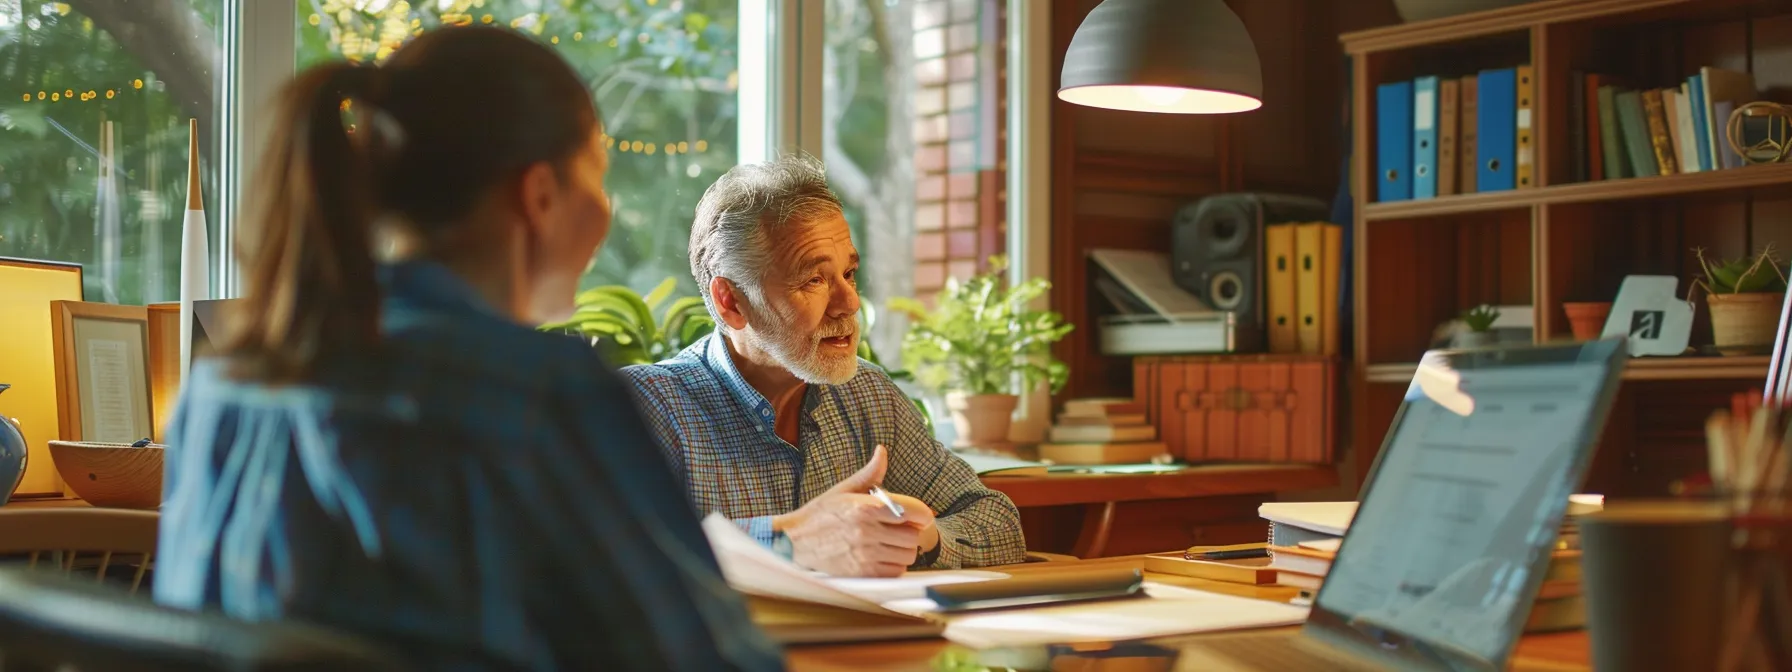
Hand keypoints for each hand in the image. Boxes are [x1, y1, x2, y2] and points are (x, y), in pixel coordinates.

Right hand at [776, 446, 935, 576]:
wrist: (794, 542)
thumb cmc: (821, 514)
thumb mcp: (844, 489)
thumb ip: (870, 473)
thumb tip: (882, 451)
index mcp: (866, 507)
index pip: (913, 512)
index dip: (921, 514)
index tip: (919, 516)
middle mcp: (867, 531)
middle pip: (913, 536)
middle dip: (909, 532)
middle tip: (896, 529)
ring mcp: (866, 555)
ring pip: (908, 555)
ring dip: (902, 550)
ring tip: (886, 543)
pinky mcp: (864, 574)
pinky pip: (897, 571)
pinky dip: (894, 565)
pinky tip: (880, 556)